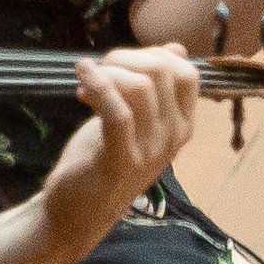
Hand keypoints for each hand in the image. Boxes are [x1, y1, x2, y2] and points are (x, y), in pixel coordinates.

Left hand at [0, 45, 197, 263]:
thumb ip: (155, 87)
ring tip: (87, 81)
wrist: (77, 214)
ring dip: (109, 72)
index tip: (122, 65)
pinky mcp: (120, 161)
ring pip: (141, 87)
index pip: (187, 74)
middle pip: (163, 72)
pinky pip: (117, 112)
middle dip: (125, 58)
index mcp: (181, 126)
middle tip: (99, 70)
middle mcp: (173, 138)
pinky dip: (98, 85)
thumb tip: (176, 49)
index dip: (153, 56)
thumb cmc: (104, 161)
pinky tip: (82, 76)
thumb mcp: (135, 120)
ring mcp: (150, 151)